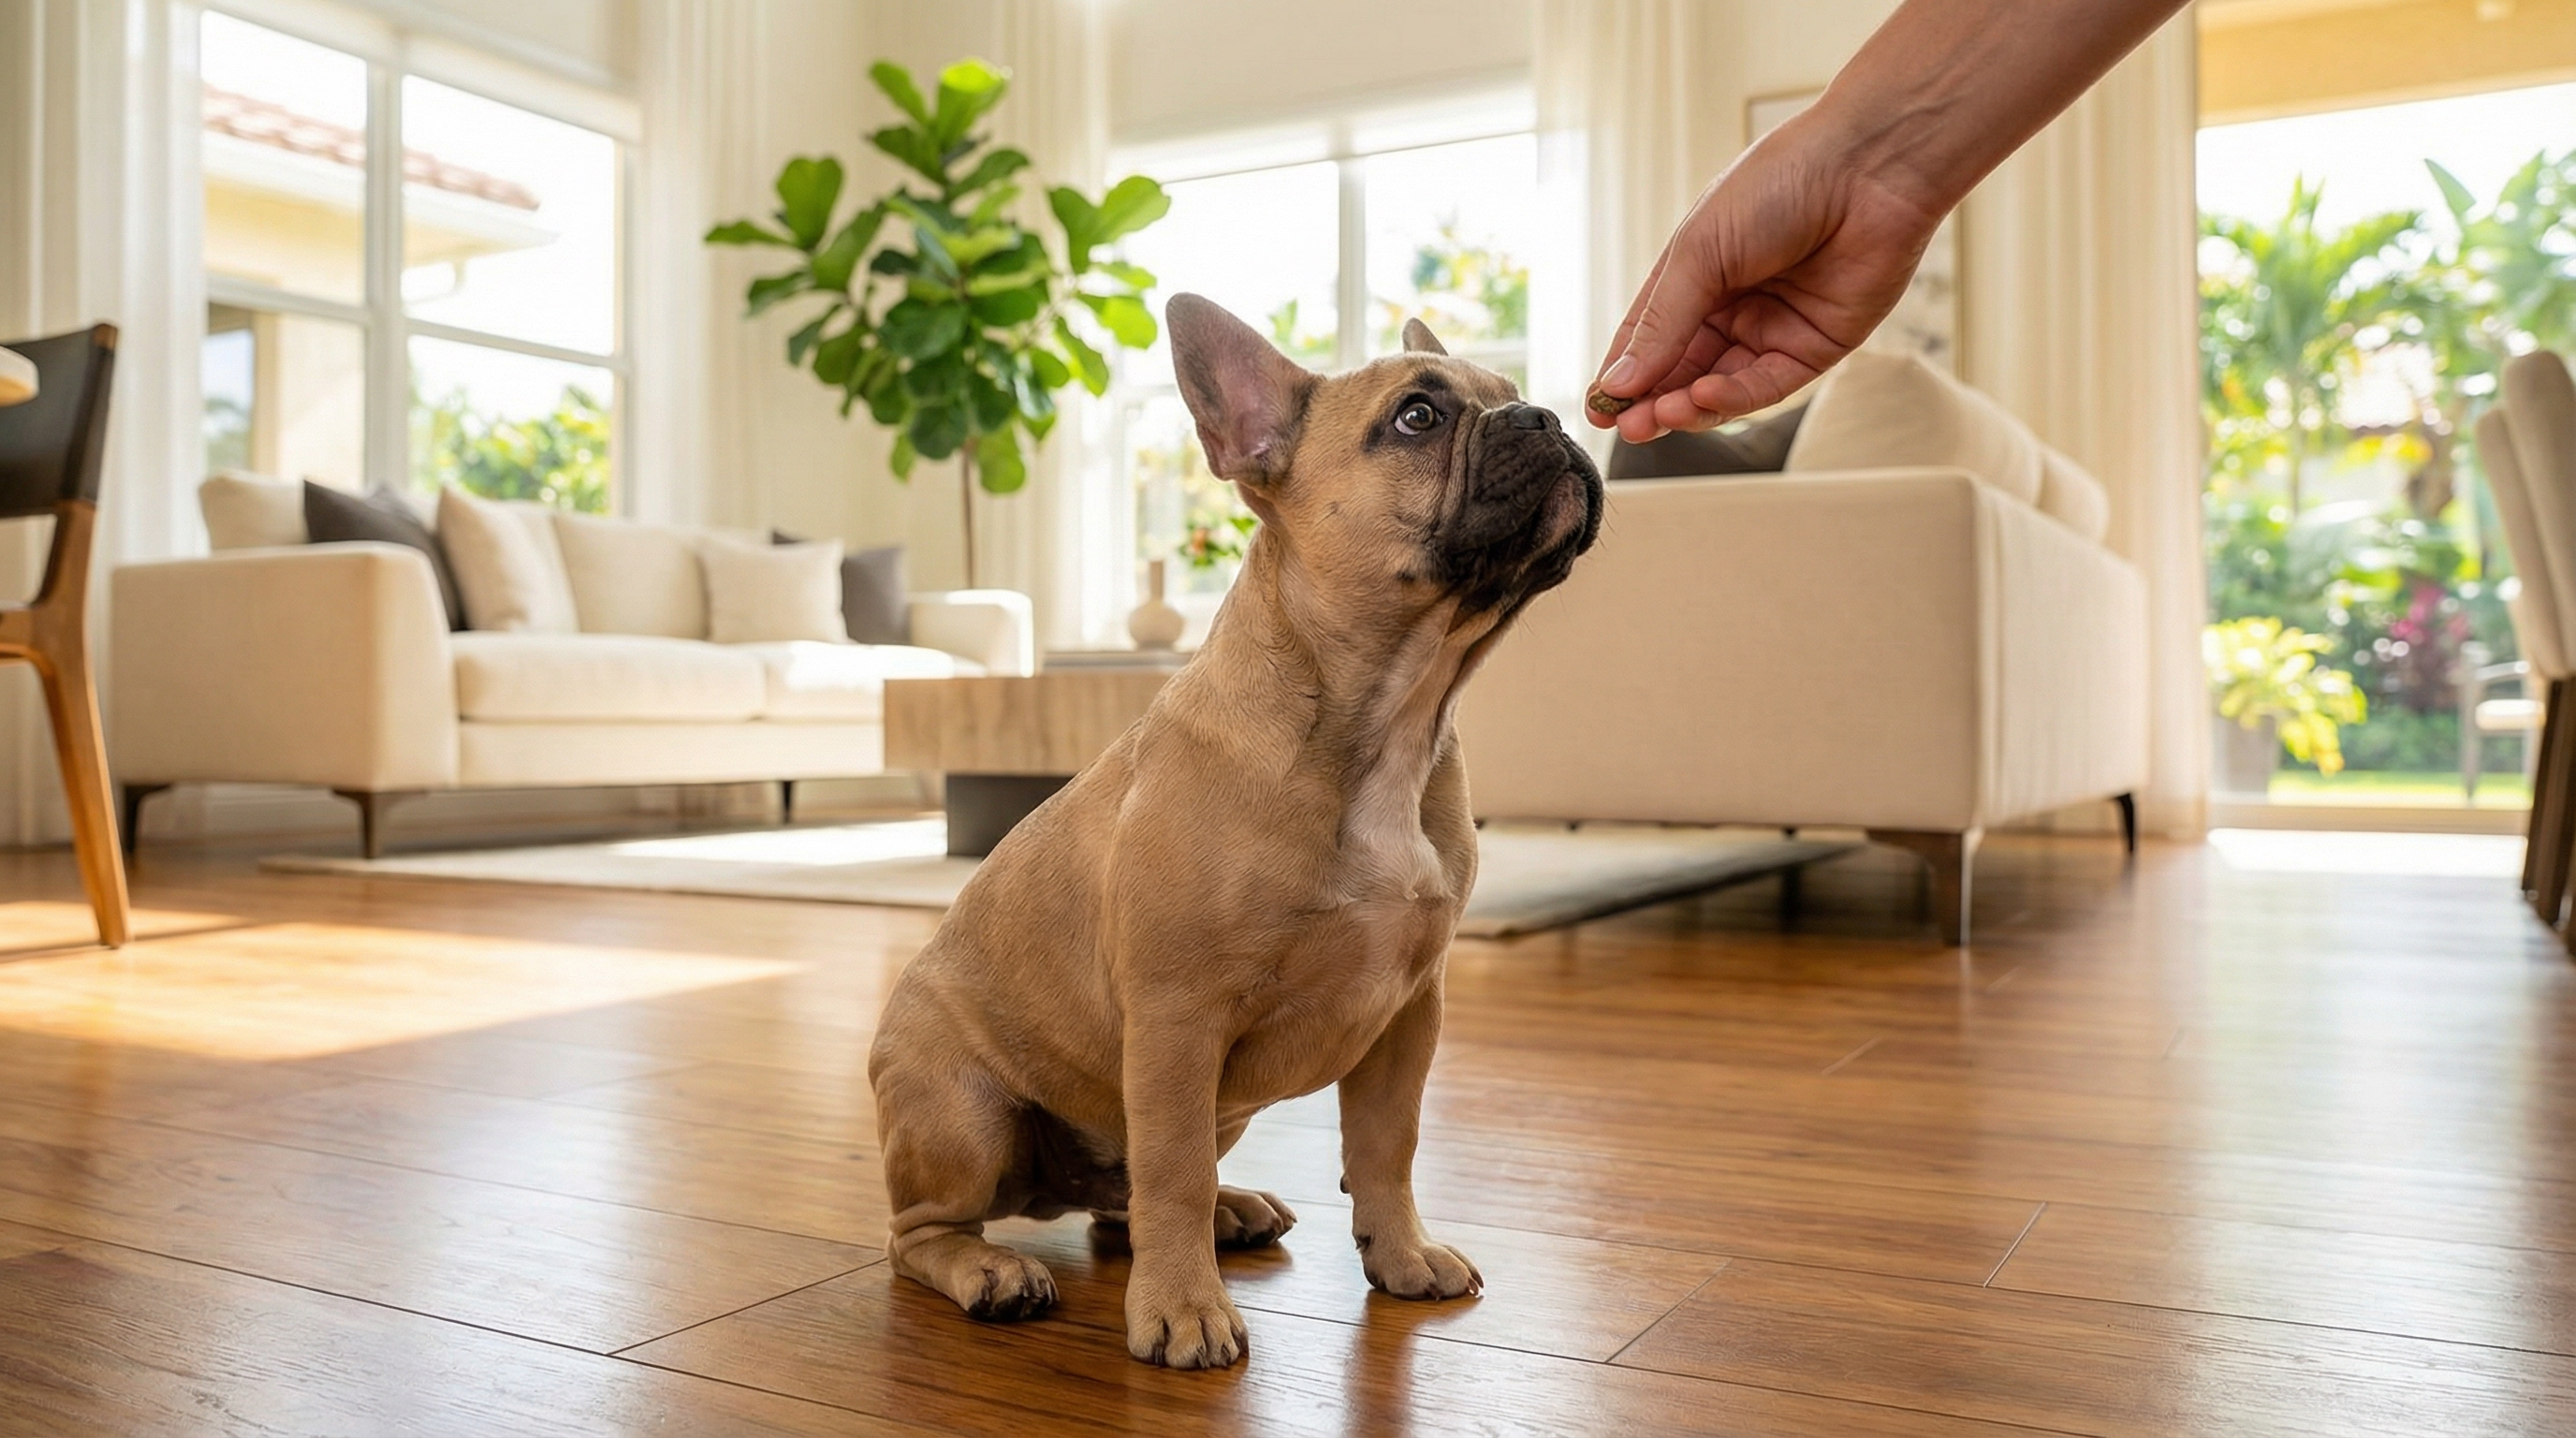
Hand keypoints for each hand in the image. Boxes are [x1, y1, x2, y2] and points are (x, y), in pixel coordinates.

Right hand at [1586, 113, 1946, 441]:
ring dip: (1687, 405)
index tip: (1596, 408)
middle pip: (1682, 369)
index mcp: (1697, 273)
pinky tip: (1706, 395)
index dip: (1622, 374)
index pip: (1648, 337)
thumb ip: (1661, 324)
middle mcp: (1733, 304)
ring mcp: (1773, 328)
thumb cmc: (1778, 184)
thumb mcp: (1699, 253)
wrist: (1867, 167)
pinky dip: (1733, 395)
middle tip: (1625, 425)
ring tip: (1659, 416)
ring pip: (1721, 386)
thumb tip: (1617, 383)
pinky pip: (1767, 385)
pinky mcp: (1816, 347)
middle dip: (1652, 400)